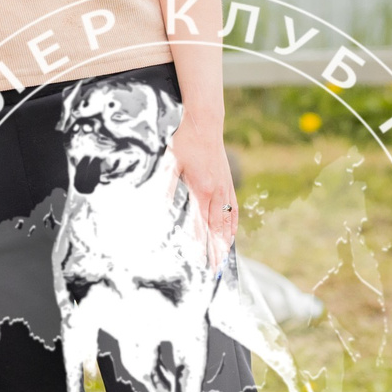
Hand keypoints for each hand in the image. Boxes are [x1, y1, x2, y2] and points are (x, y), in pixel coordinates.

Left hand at [168, 111, 237, 267]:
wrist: (204, 121)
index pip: (202, 225)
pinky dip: (232, 224)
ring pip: (228, 220)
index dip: (201, 246)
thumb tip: (158, 210)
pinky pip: (233, 208)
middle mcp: (217, 191)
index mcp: (202, 189)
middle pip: (217, 228)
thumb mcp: (168, 163)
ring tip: (222, 257)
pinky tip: (230, 233)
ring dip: (225, 240)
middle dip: (215, 250)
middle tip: (213, 270)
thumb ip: (164, 188)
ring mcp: (225, 186)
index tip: (200, 263)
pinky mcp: (228, 181)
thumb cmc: (184, 141)